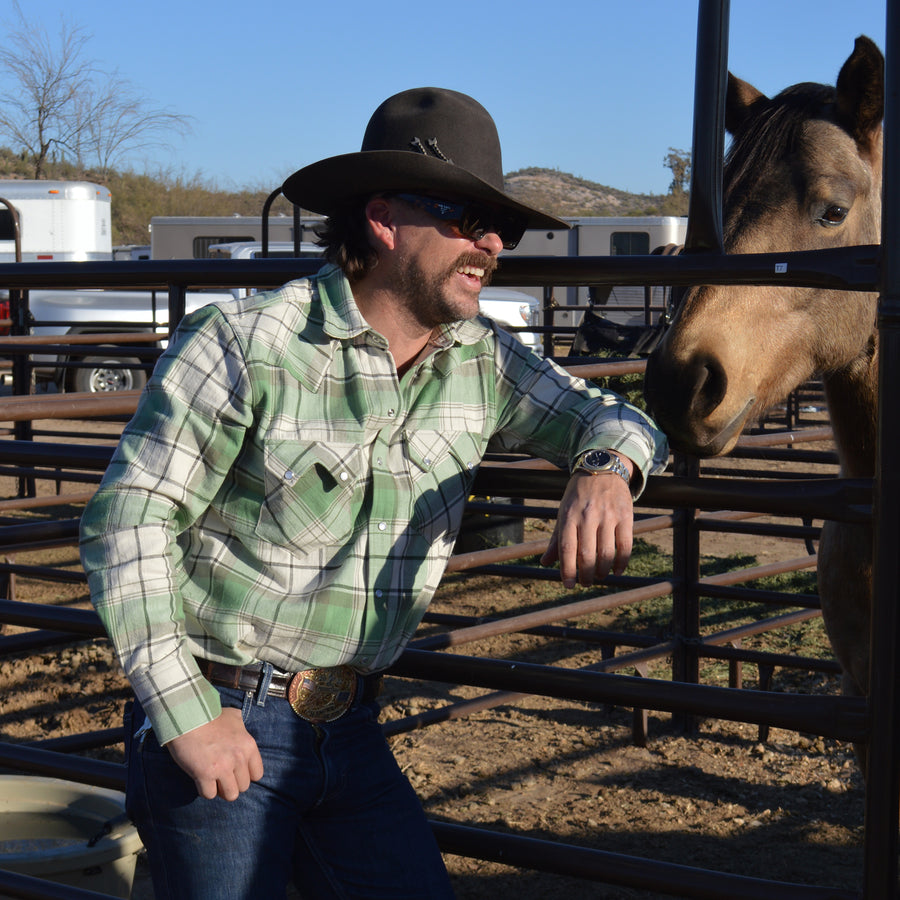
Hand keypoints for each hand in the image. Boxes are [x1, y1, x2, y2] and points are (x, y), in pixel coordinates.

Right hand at [166, 708, 263, 801]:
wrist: (188, 717)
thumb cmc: (209, 716)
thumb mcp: (233, 716)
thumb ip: (241, 726)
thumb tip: (241, 727)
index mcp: (249, 746)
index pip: (257, 774)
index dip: (246, 775)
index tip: (235, 772)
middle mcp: (239, 758)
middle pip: (243, 787)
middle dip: (232, 783)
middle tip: (221, 775)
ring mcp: (223, 767)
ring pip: (230, 795)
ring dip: (220, 790)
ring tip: (213, 780)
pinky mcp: (205, 774)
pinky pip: (209, 795)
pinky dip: (204, 790)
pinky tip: (200, 779)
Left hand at [541, 468, 633, 587]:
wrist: (602, 469)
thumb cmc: (578, 496)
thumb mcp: (563, 513)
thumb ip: (556, 539)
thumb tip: (545, 563)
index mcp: (569, 516)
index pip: (567, 549)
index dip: (567, 570)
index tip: (569, 585)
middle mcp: (588, 516)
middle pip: (587, 555)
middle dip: (586, 575)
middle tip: (586, 583)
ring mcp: (608, 516)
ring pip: (606, 553)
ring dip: (602, 571)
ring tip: (599, 576)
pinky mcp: (625, 516)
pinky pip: (625, 545)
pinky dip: (621, 562)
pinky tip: (616, 570)